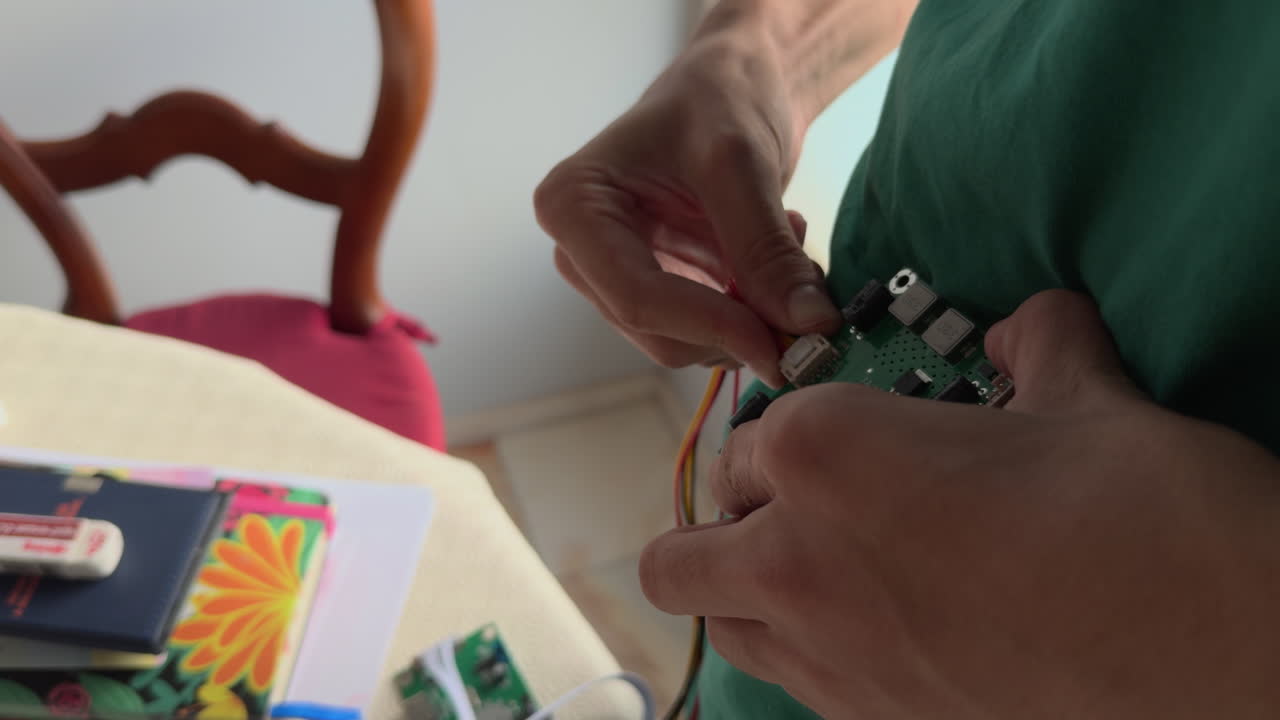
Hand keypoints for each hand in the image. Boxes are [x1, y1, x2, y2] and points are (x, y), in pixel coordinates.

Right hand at [534, 14, 839, 386]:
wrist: (736, 78)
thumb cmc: (720, 95)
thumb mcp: (743, 165)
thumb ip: (767, 250)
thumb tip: (808, 326)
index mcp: (574, 206)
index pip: (636, 296)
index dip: (711, 328)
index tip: (782, 342)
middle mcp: (580, 250)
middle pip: (656, 330)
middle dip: (733, 330)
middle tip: (807, 306)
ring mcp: (614, 273)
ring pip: (682, 343)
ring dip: (748, 319)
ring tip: (788, 251)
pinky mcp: (656, 286)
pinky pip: (703, 330)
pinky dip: (750, 311)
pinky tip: (774, 260)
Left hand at [641, 290, 1279, 718]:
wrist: (1218, 656)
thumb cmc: (1145, 514)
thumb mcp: (1087, 398)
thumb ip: (1037, 347)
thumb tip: (1033, 326)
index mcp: (825, 451)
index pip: (751, 439)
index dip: (790, 433)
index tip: (832, 435)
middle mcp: (796, 557)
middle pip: (686, 552)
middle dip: (724, 522)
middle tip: (796, 507)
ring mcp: (827, 656)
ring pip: (721, 628)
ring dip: (742, 594)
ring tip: (813, 571)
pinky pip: (793, 684)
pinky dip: (805, 652)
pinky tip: (877, 628)